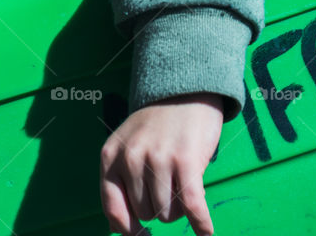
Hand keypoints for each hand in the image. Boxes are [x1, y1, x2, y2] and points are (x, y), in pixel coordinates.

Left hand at [99, 93, 222, 235]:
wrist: (183, 92)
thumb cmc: (155, 126)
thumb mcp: (126, 148)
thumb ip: (119, 183)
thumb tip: (117, 228)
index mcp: (110, 157)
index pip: (112, 207)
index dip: (126, 228)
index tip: (141, 235)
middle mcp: (130, 159)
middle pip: (146, 213)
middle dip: (160, 209)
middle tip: (170, 188)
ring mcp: (157, 160)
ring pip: (168, 213)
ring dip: (180, 209)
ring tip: (183, 185)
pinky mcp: (186, 162)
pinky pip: (192, 208)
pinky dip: (201, 224)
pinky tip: (205, 231)